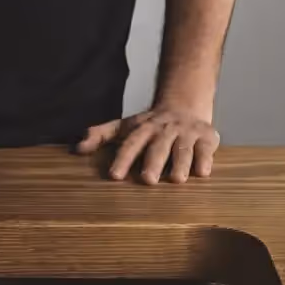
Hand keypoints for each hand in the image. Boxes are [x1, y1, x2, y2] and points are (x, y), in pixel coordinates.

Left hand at [76, 107, 220, 184]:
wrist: (185, 104)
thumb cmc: (150, 124)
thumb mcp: (124, 126)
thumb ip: (101, 135)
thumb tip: (77, 148)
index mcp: (143, 129)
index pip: (130, 145)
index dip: (122, 159)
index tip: (114, 175)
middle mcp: (164, 130)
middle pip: (157, 147)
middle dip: (153, 162)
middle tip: (148, 180)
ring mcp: (186, 133)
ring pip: (183, 149)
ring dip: (180, 164)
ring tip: (176, 180)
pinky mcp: (206, 137)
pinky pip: (205, 148)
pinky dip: (205, 159)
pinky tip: (203, 172)